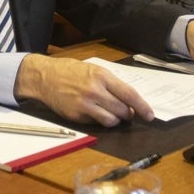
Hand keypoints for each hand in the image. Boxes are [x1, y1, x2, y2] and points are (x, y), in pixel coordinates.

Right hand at [14, 53, 153, 126]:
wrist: (44, 77)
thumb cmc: (69, 71)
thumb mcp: (93, 70)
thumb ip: (111, 83)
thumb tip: (129, 100)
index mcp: (101, 76)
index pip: (129, 95)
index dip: (142, 107)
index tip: (150, 115)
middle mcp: (94, 90)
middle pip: (122, 110)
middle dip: (127, 114)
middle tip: (126, 112)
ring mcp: (85, 104)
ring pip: (111, 120)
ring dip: (115, 119)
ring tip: (110, 113)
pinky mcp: (76, 115)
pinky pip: (96, 123)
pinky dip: (99, 120)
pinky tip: (93, 112)